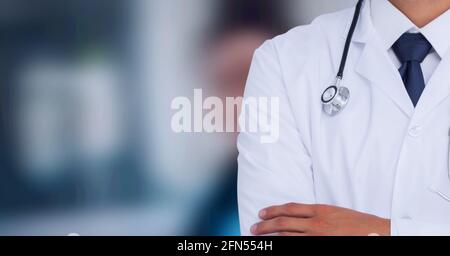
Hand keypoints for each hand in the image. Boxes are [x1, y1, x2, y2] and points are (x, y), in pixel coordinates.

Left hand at [251, 203, 390, 235]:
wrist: (378, 233)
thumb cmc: (359, 223)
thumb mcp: (336, 212)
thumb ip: (317, 213)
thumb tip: (299, 217)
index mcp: (320, 210)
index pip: (289, 208)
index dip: (273, 210)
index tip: (262, 213)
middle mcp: (316, 223)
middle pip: (283, 223)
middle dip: (265, 226)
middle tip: (254, 229)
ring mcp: (317, 237)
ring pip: (287, 237)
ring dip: (271, 238)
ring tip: (260, 239)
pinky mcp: (321, 247)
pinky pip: (297, 246)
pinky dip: (286, 245)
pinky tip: (278, 246)